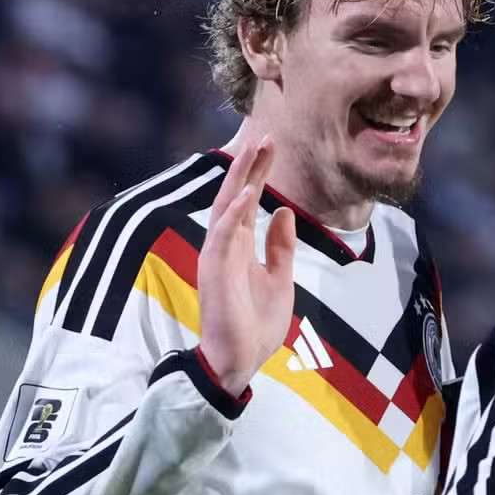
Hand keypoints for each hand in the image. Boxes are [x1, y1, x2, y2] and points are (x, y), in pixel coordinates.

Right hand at [198, 138, 296, 394]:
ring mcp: (217, 256)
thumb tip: (281, 210)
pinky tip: (246, 193)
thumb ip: (279, 246)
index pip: (248, 200)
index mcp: (240, 246)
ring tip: (254, 150)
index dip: (259, 172)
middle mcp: (225, 246)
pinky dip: (233, 213)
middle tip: (265, 135)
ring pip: (224, 208)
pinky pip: (222, 236)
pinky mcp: (213, 271)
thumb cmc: (255, 323)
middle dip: (250, 165)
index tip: (271, 143)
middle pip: (234, 195)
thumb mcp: (279, 278)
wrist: (240, 360)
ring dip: (239, 178)